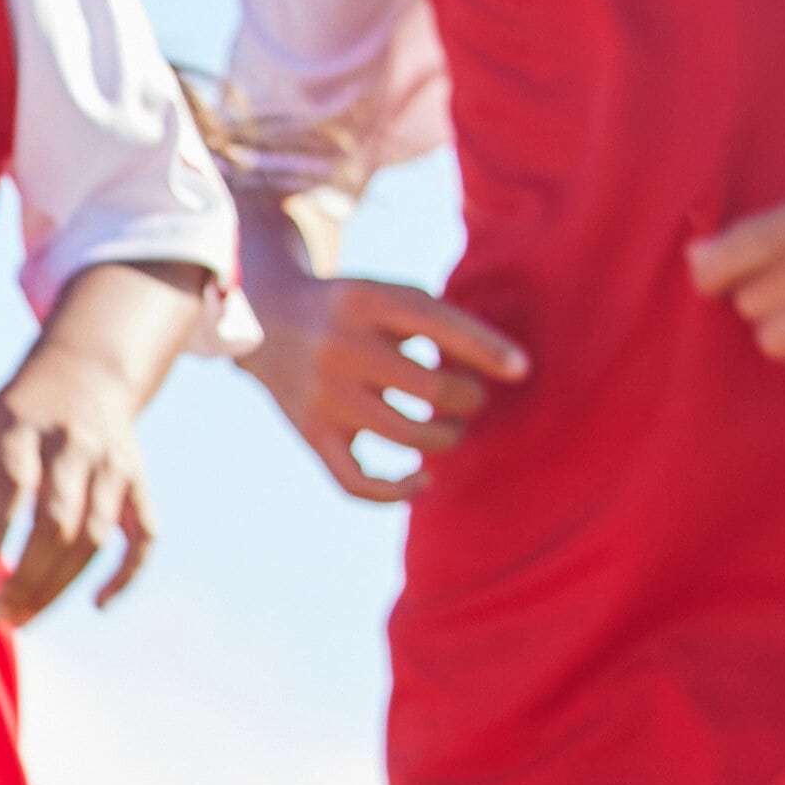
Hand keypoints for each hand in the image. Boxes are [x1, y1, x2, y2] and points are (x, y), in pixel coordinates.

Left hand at [0, 354, 164, 629]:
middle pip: (57, 522)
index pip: (14, 483)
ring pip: (94, 537)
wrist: (83, 371)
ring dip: (59, 587)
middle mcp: (74, 444)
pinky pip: (143, 535)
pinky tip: (97, 604)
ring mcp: (112, 464)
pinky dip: (127, 574)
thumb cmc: (12, 420)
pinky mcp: (137, 483)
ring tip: (20, 619)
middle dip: (27, 578)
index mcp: (22, 427)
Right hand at [251, 274, 533, 502]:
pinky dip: (396, 491)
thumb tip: (501, 366)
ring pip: (408, 435)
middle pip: (432, 387)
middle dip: (469, 397)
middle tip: (471, 397)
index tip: (522, 369)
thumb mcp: (383, 293)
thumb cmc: (348, 310)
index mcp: (366, 302)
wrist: (263, 320)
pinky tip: (422, 481)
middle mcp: (342, 347)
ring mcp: (324, 394)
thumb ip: (435, 319)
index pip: (439, 325)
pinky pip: (356, 481)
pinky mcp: (311, 433)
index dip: (487, 349)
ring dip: (446, 438)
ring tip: (452, 430)